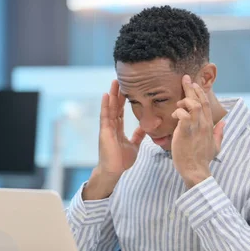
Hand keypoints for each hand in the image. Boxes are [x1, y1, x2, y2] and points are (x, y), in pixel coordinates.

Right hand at [83, 80, 145, 199]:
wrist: (114, 171)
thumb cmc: (121, 160)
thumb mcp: (134, 145)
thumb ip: (138, 135)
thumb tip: (145, 127)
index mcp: (117, 129)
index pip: (120, 111)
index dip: (123, 100)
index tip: (127, 89)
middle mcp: (111, 126)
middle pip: (115, 106)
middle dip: (118, 93)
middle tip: (120, 79)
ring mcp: (107, 128)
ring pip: (110, 108)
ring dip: (112, 94)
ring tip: (114, 82)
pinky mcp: (104, 131)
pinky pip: (105, 116)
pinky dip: (105, 105)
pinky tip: (106, 95)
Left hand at [171, 75, 224, 188]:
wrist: (196, 170)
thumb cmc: (203, 159)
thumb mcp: (215, 146)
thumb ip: (219, 133)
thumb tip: (224, 123)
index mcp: (209, 125)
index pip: (205, 104)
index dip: (200, 92)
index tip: (194, 84)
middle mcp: (204, 124)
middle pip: (199, 100)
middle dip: (192, 88)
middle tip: (185, 79)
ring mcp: (195, 127)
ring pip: (192, 105)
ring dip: (184, 100)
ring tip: (178, 104)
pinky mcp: (185, 132)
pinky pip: (183, 115)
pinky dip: (178, 111)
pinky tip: (175, 115)